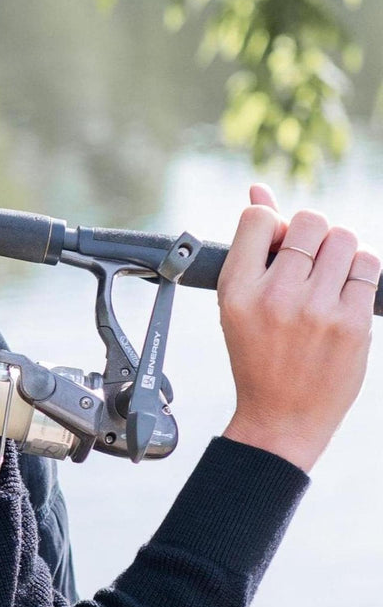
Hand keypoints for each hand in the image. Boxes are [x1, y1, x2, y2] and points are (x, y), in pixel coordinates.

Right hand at [216, 183, 378, 472]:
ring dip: (340, 249)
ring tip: (330, 274)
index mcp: (237, 288)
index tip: (277, 246)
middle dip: (313, 233)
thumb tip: (259, 189)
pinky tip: (347, 290)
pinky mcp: (353, 325)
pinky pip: (368, 266)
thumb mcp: (238, 299)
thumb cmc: (257, 352)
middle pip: (309, 221)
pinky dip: (360, 271)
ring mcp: (316, 310)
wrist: (282, 417)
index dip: (272, 223)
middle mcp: (275, 296)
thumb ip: (251, 244)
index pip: (258, 218)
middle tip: (309, 259)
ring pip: (344, 239)